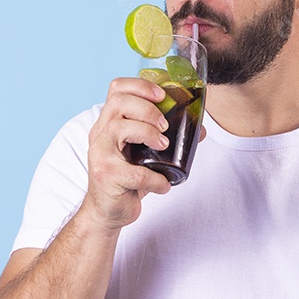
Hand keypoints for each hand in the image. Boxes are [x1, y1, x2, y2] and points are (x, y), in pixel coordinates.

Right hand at [81, 78, 174, 230]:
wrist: (106, 213)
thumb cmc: (126, 180)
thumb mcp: (144, 155)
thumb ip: (165, 139)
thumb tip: (199, 130)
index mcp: (108, 123)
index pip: (117, 89)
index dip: (140, 85)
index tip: (162, 95)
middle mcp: (100, 134)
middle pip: (118, 103)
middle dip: (147, 108)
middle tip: (164, 126)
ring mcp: (100, 154)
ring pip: (120, 128)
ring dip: (149, 133)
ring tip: (164, 145)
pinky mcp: (107, 176)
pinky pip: (135, 173)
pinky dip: (155, 179)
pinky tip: (163, 185)